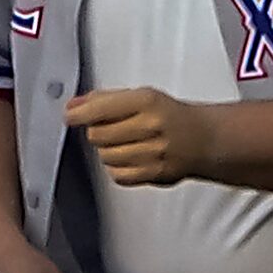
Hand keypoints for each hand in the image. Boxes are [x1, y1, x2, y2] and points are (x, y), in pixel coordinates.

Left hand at [66, 87, 211, 185]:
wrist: (203, 138)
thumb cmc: (168, 115)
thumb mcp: (140, 96)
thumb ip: (104, 99)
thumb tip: (72, 105)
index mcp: (147, 101)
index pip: (100, 108)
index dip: (79, 114)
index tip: (70, 116)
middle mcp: (151, 126)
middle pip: (98, 135)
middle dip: (97, 131)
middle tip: (110, 129)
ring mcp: (155, 152)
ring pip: (105, 156)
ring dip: (107, 150)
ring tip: (124, 143)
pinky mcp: (155, 174)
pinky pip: (118, 175)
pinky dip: (117, 168)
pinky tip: (129, 158)